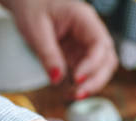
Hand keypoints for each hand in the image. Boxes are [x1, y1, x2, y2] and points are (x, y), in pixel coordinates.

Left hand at [0, 0, 117, 97]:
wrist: (27, 4)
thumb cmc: (32, 8)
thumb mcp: (36, 30)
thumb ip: (48, 55)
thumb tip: (57, 79)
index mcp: (84, 19)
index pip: (100, 44)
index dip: (92, 65)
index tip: (77, 79)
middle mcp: (90, 32)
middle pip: (107, 59)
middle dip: (97, 80)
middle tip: (78, 95)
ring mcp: (86, 44)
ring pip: (102, 68)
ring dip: (92, 85)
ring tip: (73, 96)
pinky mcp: (79, 55)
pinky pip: (88, 73)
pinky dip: (82, 85)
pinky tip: (70, 93)